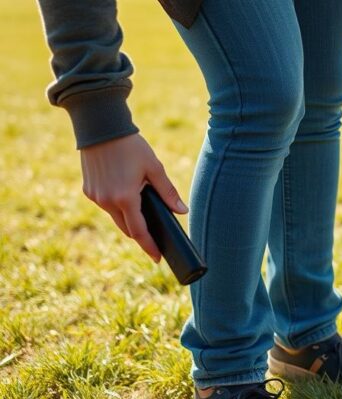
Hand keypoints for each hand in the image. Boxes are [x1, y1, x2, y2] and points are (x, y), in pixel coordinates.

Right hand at [81, 133, 186, 261]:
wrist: (100, 128)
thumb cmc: (130, 146)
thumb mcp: (154, 168)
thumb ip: (168, 192)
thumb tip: (182, 212)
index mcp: (125, 198)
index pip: (139, 231)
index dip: (149, 246)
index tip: (158, 258)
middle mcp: (107, 201)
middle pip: (127, 228)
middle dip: (140, 236)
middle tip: (155, 241)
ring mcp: (95, 196)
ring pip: (116, 217)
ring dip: (129, 220)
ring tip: (144, 219)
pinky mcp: (88, 190)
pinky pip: (106, 206)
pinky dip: (118, 207)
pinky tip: (128, 202)